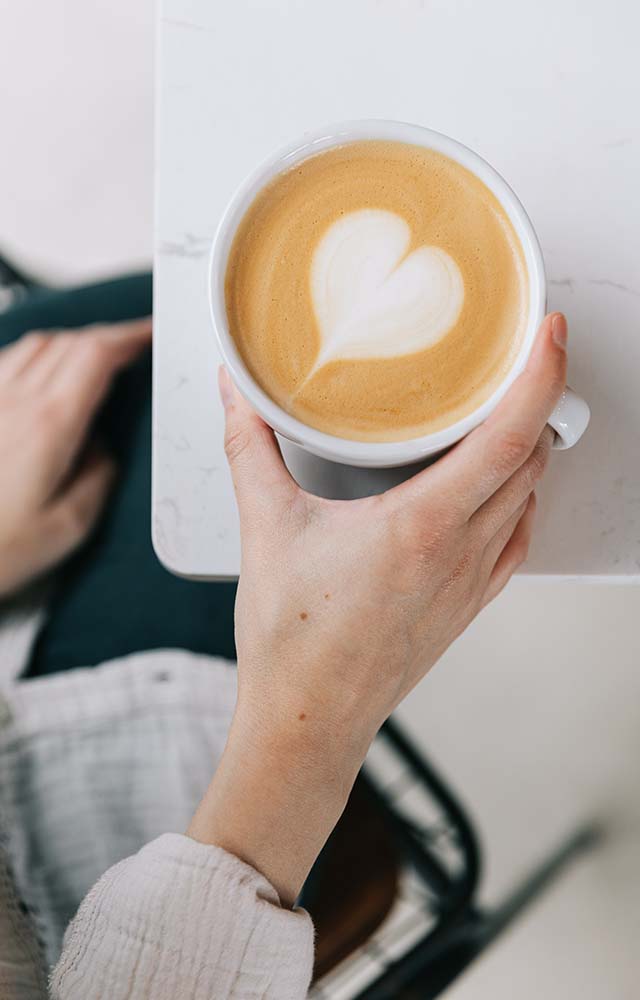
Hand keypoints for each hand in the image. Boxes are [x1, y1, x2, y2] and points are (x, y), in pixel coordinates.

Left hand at [0, 318, 150, 597]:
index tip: (150, 334)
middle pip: (68, 342)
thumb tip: (103, 447)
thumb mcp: (70, 526)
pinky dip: (35, 356)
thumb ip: (99, 476)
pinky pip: (5, 363)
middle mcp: (15, 403)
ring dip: (72, 342)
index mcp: (49, 426)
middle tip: (132, 345)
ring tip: (93, 357)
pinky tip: (41, 374)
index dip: (129, 336)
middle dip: (107, 336)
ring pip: (35, 346)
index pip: (96, 356)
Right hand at [188, 312, 566, 903]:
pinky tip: (496, 488)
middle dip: (537, 398)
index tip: (549, 333)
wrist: (309, 718)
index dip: (540, 375)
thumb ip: (251, 446)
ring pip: (529, 496)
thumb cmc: (293, 638)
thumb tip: (238, 390)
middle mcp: (462, 550)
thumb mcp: (266, 527)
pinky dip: (519, 499)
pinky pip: (517, 539)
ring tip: (506, 412)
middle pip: (532, 457)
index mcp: (423, 524)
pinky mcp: (469, 604)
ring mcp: (472, 581)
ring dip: (529, 447)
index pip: (510, 434)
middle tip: (520, 357)